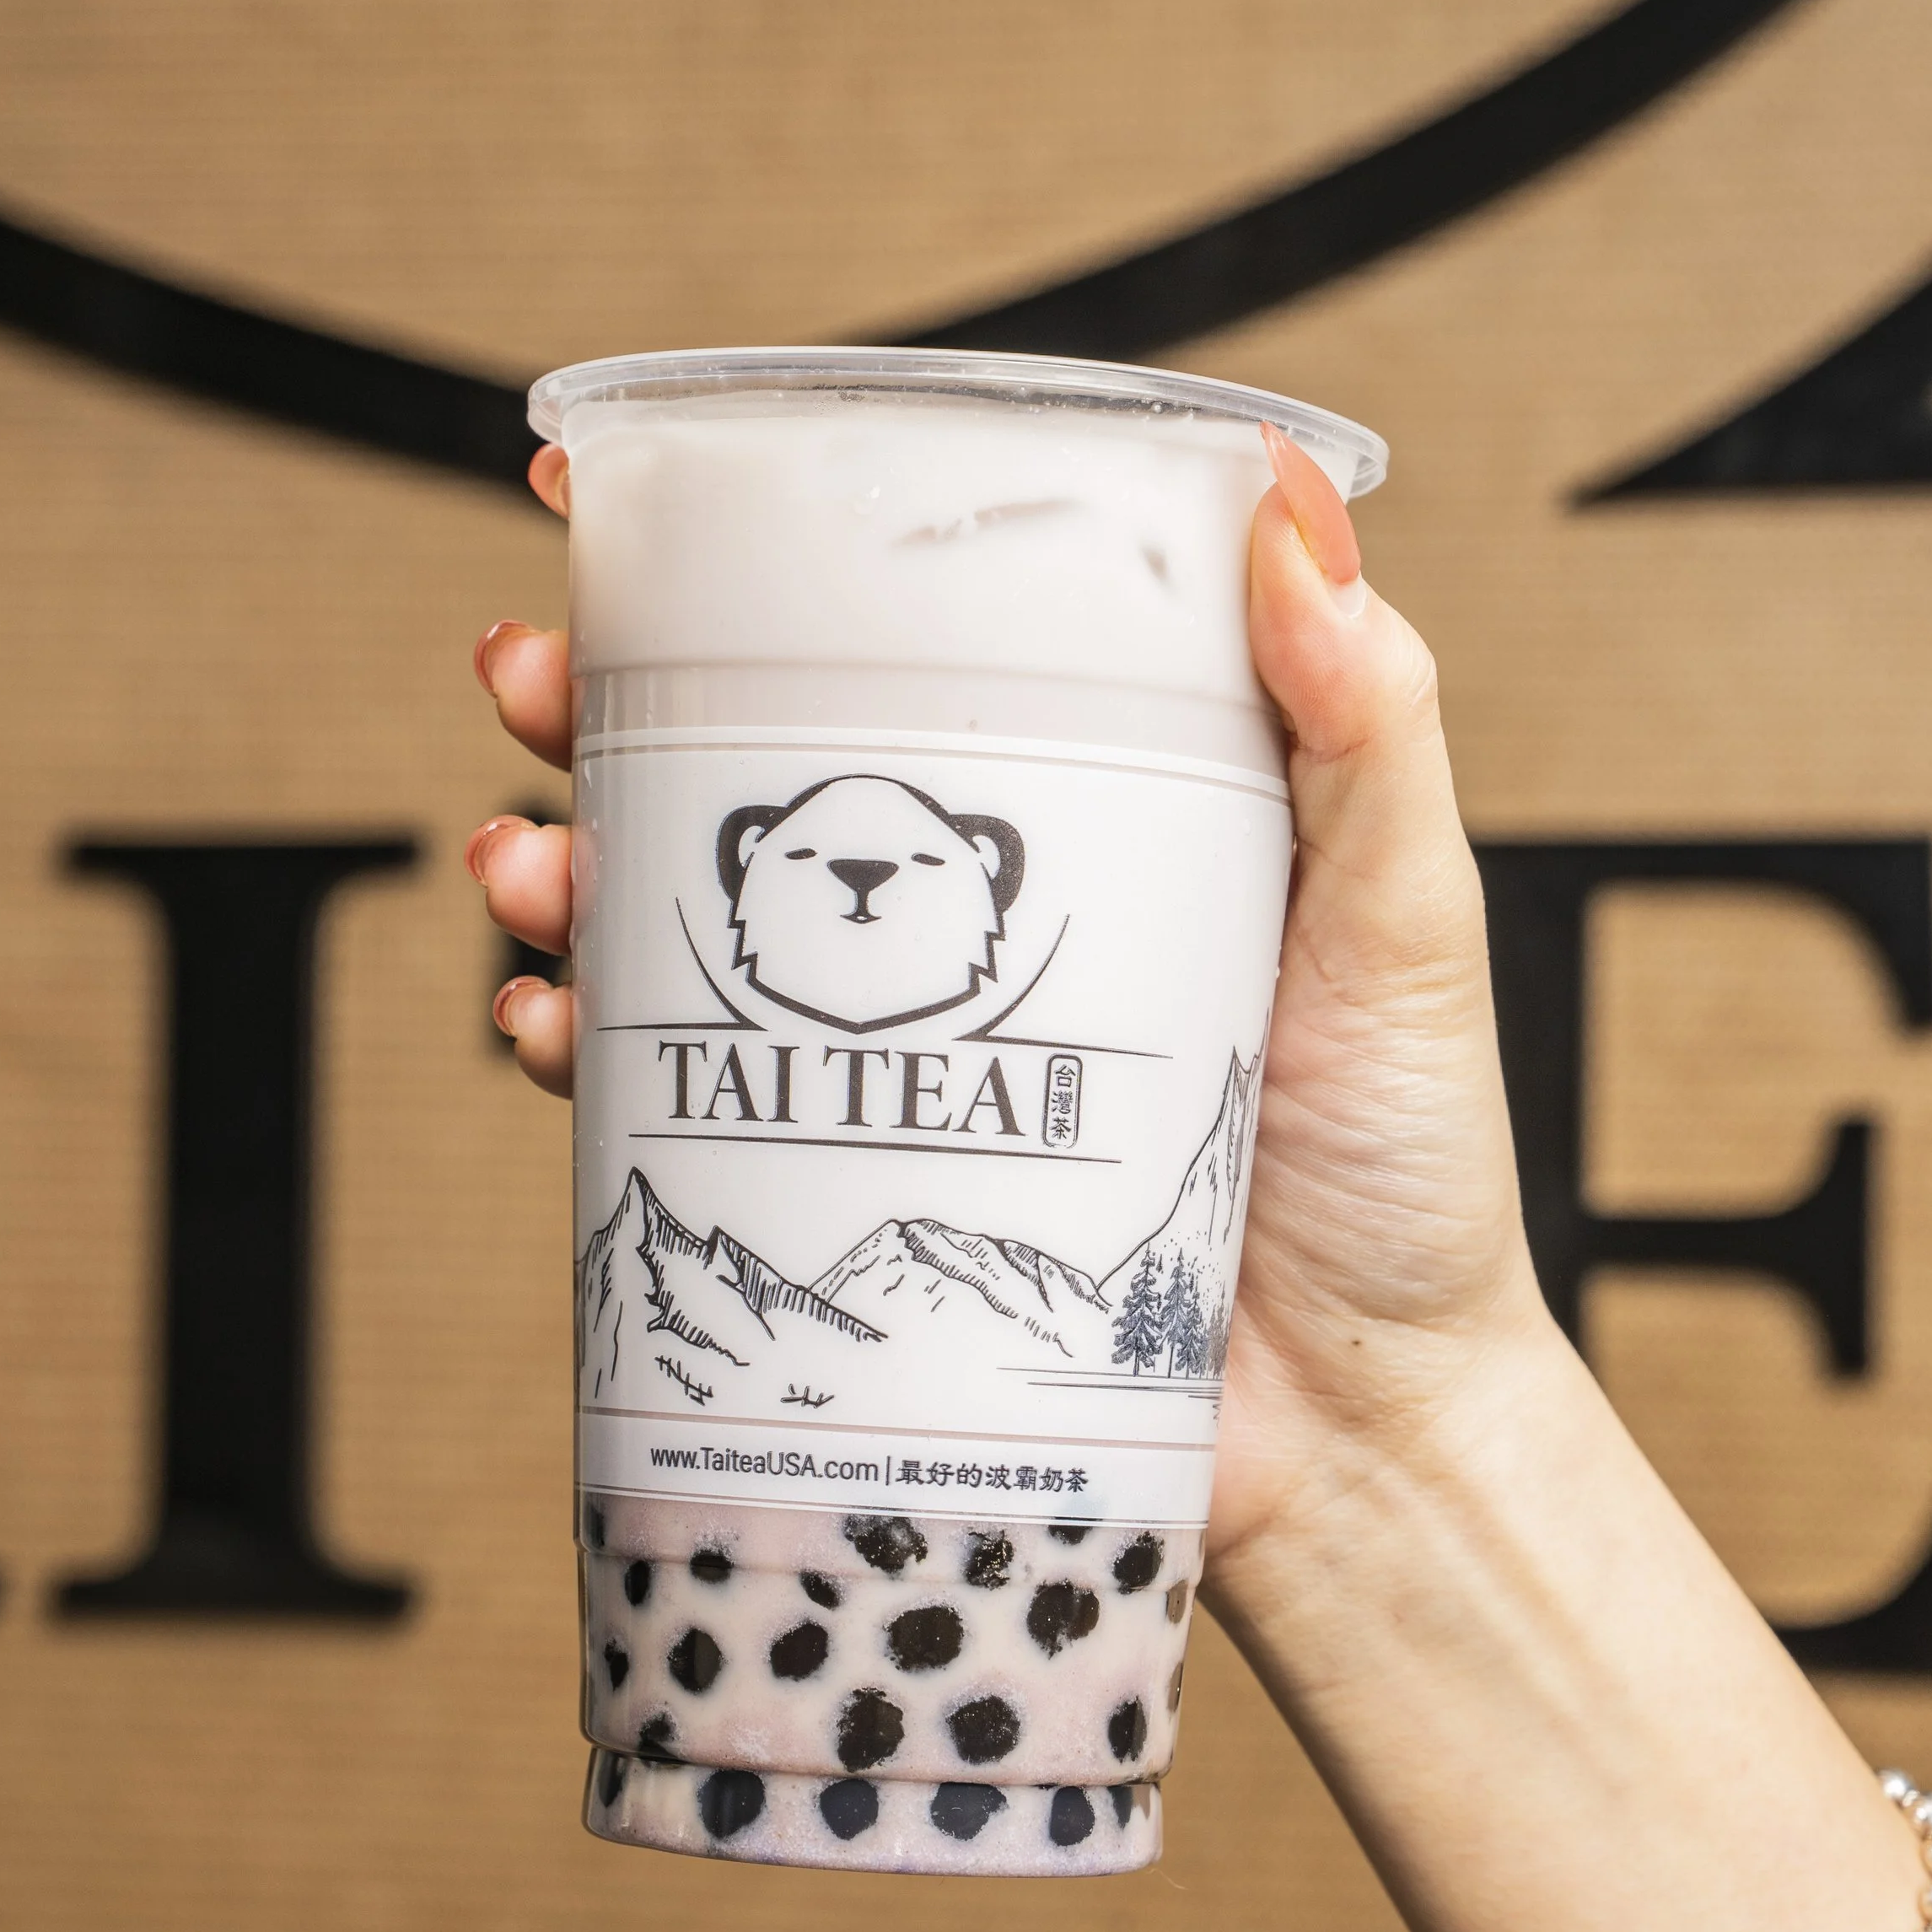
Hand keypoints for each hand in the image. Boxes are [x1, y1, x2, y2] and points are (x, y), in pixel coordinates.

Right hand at [468, 429, 1551, 1580]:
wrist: (1358, 1437)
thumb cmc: (1403, 1172)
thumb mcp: (1401, 916)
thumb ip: (1366, 721)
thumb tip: (1292, 499)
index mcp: (1082, 817)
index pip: (905, 655)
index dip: (758, 571)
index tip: (630, 494)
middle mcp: (964, 929)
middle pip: (747, 779)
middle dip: (597, 711)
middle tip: (528, 674)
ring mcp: (893, 1060)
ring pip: (681, 932)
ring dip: (564, 872)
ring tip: (528, 865)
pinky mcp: (851, 1192)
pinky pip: (677, 1108)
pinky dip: (587, 1054)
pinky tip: (550, 1023)